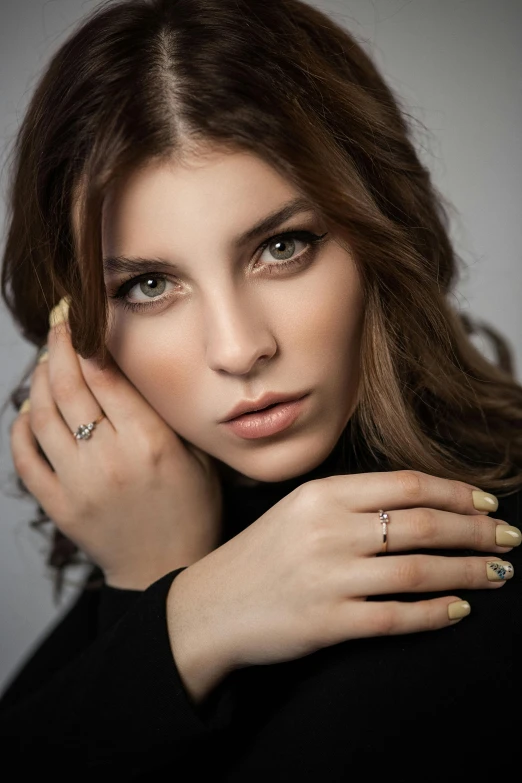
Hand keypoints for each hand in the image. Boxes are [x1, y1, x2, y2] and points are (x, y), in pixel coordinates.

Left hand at [10, 305, 222, 589]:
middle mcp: (110, 459)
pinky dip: (22, 427)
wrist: (167, 571)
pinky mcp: (58, 506)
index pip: (106, 377)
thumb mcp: (196, 457)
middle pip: (70, 387)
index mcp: (150, 444)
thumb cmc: (191, 510)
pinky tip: (30, 410)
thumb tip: (129, 371)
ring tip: (47, 360)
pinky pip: (25, 458)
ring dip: (40, 380)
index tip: (79, 317)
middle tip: (57, 324)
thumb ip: (165, 416)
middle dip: (60, 346)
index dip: (88, 340)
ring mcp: (78, 484)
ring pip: (42, 416)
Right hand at [167, 470, 518, 697]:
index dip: (456, 493)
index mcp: (322, 494)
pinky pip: (398, 616)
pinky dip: (436, 612)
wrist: (211, 606)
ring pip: (420, 570)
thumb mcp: (298, 510)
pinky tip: (459, 610)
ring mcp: (329, 577)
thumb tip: (423, 504)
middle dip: (477, 532)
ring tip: (497, 574)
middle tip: (509, 538)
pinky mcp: (328, 622)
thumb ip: (351, 502)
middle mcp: (328, 530)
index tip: (486, 504)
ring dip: (470, 572)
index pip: (407, 485)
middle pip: (424, 524)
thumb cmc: (260, 556)